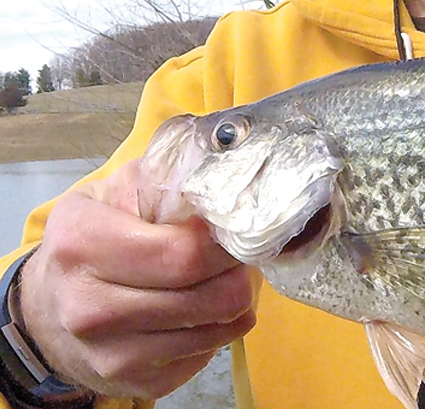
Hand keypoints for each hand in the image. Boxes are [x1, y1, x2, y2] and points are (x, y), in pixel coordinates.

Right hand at [17, 159, 257, 399]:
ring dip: (234, 303)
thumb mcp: (120, 190)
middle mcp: (88, 306)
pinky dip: (215, 331)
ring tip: (222, 279)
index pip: (185, 254)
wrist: (48, 305)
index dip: (228, 243)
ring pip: (215, 330)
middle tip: (242, 256)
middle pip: (209, 297)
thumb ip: (170, 178)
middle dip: (240, 273)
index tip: (239, 230)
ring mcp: (108, 352)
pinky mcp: (131, 383)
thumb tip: (226, 176)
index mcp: (83, 244)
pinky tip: (200, 310)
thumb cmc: (95, 234)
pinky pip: (204, 356)